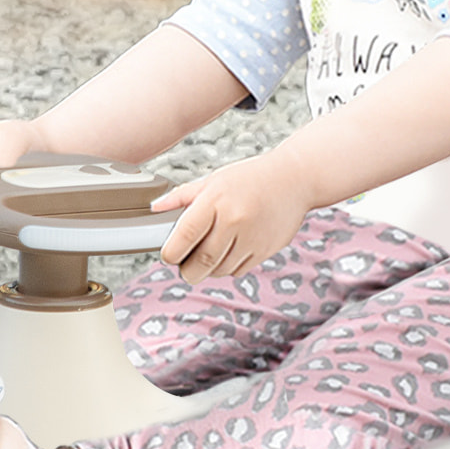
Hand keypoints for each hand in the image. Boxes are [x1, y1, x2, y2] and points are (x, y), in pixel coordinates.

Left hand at [151, 152, 311, 282]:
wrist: (294, 179)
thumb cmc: (249, 178)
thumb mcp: (214, 180)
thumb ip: (183, 196)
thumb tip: (155, 208)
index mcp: (215, 200)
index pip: (185, 236)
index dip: (171, 253)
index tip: (168, 255)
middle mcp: (234, 220)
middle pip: (201, 262)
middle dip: (187, 270)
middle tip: (183, 266)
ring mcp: (252, 238)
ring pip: (219, 270)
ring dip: (207, 270)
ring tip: (206, 256)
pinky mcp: (265, 250)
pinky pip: (238, 270)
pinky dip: (227, 267)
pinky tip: (228, 252)